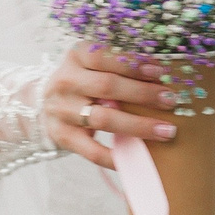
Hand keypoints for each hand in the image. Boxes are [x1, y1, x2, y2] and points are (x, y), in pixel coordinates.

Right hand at [39, 46, 174, 169]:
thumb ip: (119, 67)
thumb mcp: (93, 65)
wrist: (43, 104)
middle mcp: (66, 82)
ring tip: (166, 130)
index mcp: (76, 57)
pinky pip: (92, 151)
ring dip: (138, 126)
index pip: (104, 57)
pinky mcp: (63, 136)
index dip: (134, 64)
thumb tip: (161, 77)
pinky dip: (117, 156)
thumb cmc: (82, 81)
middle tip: (171, 101)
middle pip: (107, 86)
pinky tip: (139, 157)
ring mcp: (62, 110)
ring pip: (104, 119)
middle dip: (143, 94)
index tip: (161, 72)